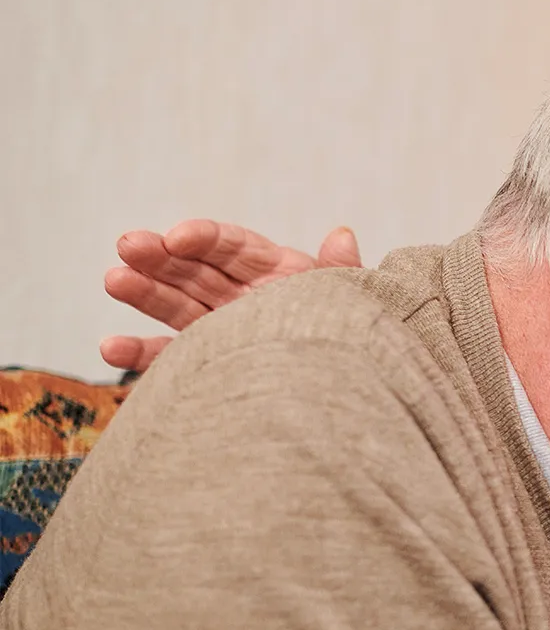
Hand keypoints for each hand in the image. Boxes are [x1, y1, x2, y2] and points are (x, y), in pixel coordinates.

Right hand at [99, 221, 362, 371]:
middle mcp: (242, 296)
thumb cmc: (359, 339)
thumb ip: (343, 272)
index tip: (178, 238)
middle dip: (161, 256)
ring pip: (176, 306)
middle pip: (196, 269)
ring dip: (143, 292)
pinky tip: (111, 347)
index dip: (205, 238)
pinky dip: (141, 354)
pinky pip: (172, 358)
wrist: (357, 396)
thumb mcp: (353, 303)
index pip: (234, 247)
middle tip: (128, 245)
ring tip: (114, 280)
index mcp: (277, 272)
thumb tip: (342, 233)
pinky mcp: (208, 363)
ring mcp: (221, 328)